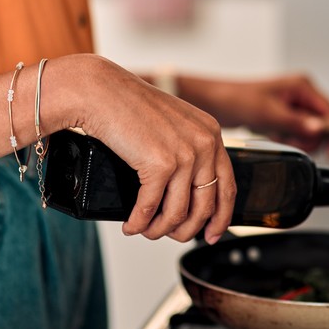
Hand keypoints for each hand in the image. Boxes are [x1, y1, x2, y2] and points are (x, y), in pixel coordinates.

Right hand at [47, 55, 235, 243]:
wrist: (100, 91)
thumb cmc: (127, 105)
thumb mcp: (172, 124)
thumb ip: (187, 149)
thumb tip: (187, 191)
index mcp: (210, 133)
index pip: (227, 186)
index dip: (221, 217)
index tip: (212, 234)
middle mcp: (204, 144)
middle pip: (205, 206)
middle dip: (187, 230)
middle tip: (172, 237)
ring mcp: (184, 155)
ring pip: (178, 213)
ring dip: (160, 230)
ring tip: (146, 231)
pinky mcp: (160, 165)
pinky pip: (151, 208)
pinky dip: (139, 222)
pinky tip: (131, 225)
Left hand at [176, 73, 328, 156]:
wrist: (216, 103)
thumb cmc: (238, 99)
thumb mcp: (269, 114)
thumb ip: (296, 123)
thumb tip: (319, 130)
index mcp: (303, 86)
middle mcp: (301, 93)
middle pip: (322, 123)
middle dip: (310, 138)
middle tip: (291, 140)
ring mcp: (293, 105)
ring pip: (309, 130)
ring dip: (297, 139)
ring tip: (278, 135)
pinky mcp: (284, 115)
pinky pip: (295, 132)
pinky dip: (287, 138)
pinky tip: (272, 134)